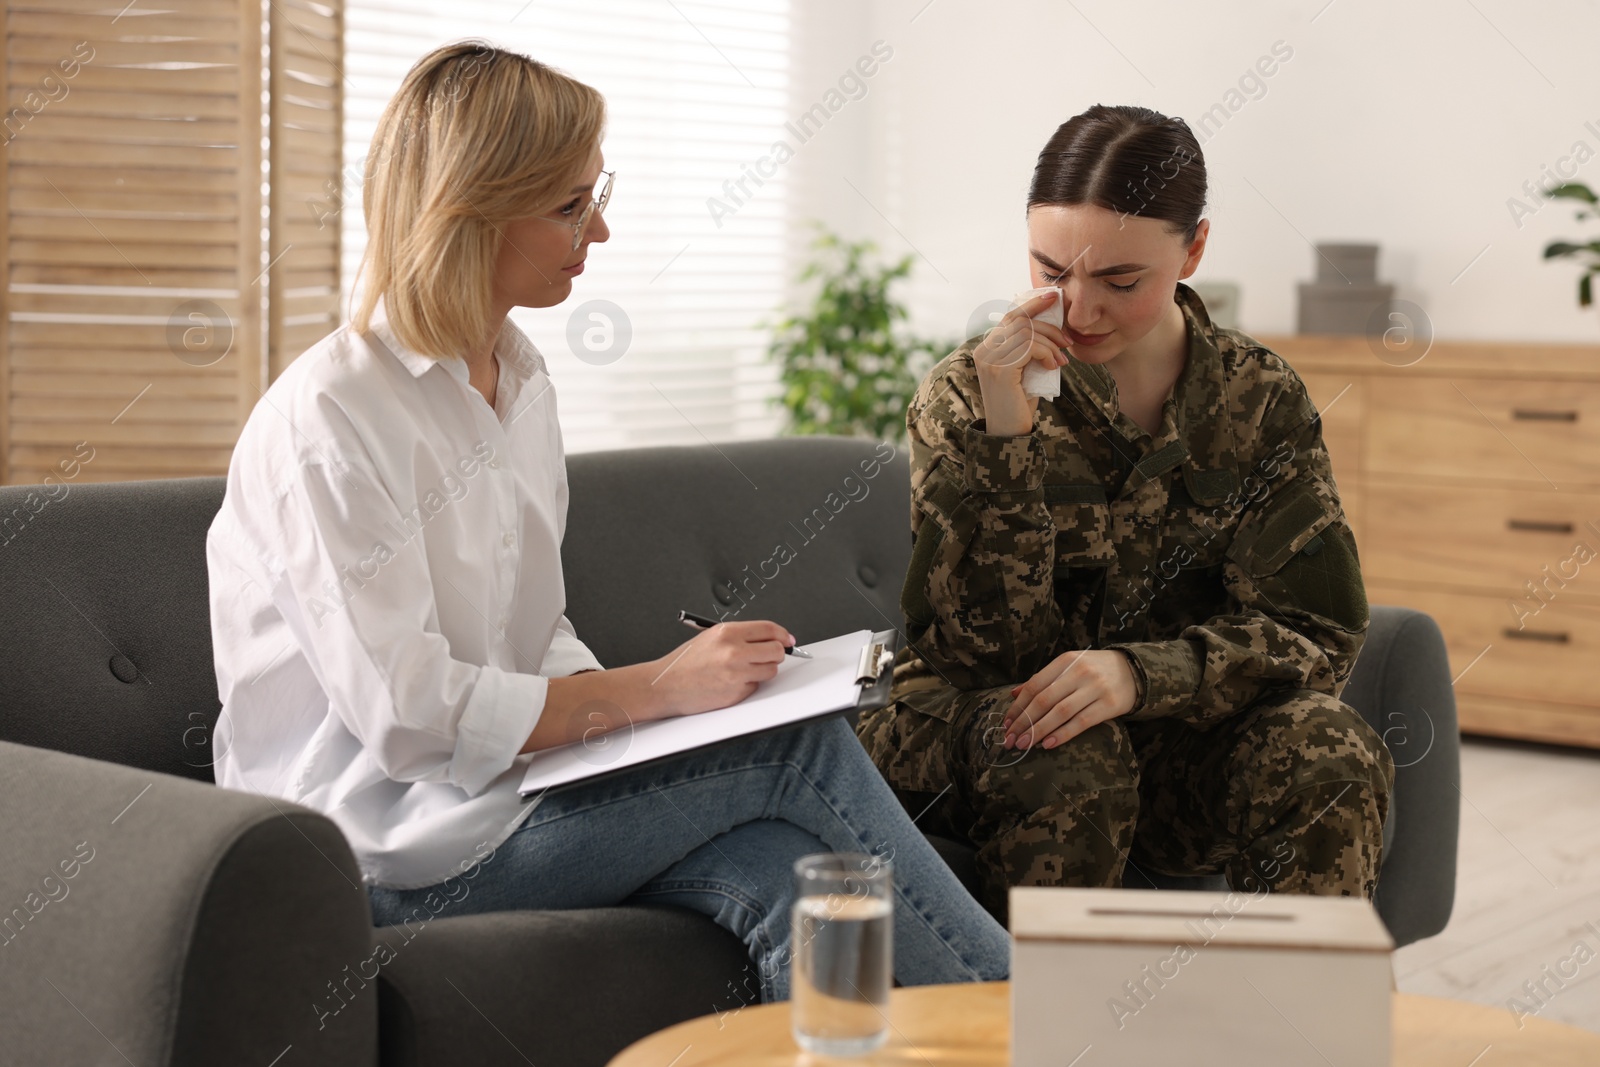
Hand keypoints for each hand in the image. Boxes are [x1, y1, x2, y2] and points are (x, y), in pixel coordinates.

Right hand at [648, 620, 794, 717]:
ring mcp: (736, 674)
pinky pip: (756, 686)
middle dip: (776, 653)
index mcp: (728, 632)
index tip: (787, 639)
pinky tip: (732, 682)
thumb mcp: (712, 637)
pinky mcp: (736, 693)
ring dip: (763, 670)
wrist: (666, 685)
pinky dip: (749, 684)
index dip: (782, 634)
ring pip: (771, 670)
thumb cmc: (686, 662)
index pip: (769, 629)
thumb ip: (741, 635)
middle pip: (776, 651)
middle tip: (768, 655)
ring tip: (744, 669)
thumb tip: (770, 638)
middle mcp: (734, 652)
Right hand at [972, 289, 1070, 436]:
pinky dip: (1046, 353)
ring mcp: (989, 359)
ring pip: (1027, 333)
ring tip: (1061, 360)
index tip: (1052, 298)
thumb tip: (1051, 324)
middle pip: (1020, 321)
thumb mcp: (1025, 369)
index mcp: (987, 348)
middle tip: (1067, 343)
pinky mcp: (999, 369)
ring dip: (1050, 344)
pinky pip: (1030, 346)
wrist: (1009, 433)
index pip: (1010, 317)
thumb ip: (1029, 348)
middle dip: (1049, 328)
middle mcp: (984, 350)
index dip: (1032, 305)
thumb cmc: (1020, 403)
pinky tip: (1052, 366)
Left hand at [1001, 650, 1136, 749]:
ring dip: (1038, 731)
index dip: (1018, 706)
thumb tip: (1014, 695)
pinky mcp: (1109, 705)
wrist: (1134, 671)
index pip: (1035, 685)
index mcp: (1065, 661)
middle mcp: (1079, 672)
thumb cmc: (1094, 670)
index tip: (1006, 723)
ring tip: (1024, 744)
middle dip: (1024, 722)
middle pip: (1044, 700)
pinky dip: (1062, 734)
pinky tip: (1048, 744)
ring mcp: (1095, 688)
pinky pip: (1081, 722)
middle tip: (1010, 739)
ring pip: (1060, 713)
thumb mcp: (1069, 666)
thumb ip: (1043, 680)